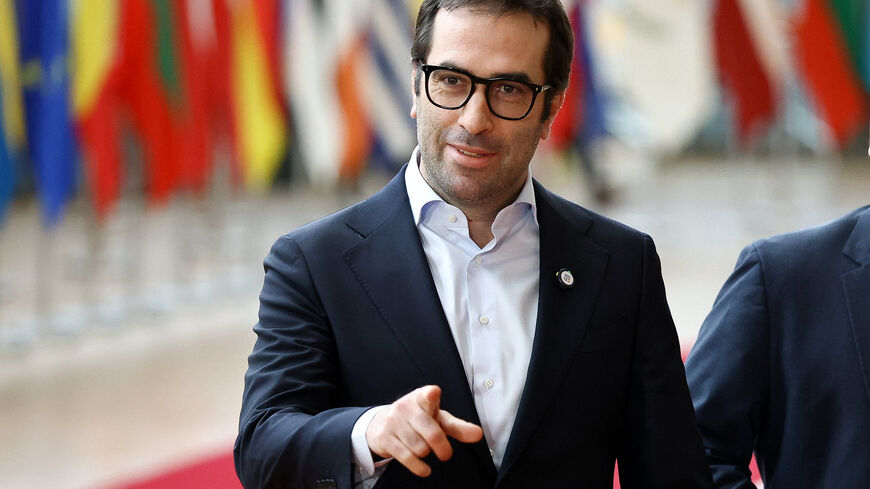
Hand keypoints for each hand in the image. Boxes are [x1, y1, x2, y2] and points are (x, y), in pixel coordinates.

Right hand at [365, 385, 483, 476]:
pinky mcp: (384, 437)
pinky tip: (424, 469)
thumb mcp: (438, 419)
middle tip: (446, 454)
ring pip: (420, 448)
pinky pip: (407, 458)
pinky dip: (419, 467)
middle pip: (432, 434)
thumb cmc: (418, 420)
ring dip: (426, 453)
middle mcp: (406, 407)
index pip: (427, 395)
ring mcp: (393, 421)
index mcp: (422, 397)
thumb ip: (458, 427)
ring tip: (422, 447)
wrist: (382, 423)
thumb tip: (478, 434)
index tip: (434, 393)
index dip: (431, 395)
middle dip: (442, 448)